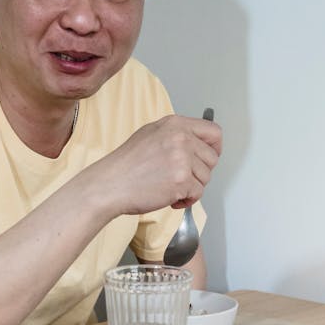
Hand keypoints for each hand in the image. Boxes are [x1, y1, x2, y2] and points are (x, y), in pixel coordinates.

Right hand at [99, 115, 221, 214]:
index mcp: (175, 124)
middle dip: (200, 172)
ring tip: (172, 188)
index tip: (208, 158)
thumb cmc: (125, 165)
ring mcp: (182, 158)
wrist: (109, 185)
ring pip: (206, 177)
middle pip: (212, 158)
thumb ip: (175, 135)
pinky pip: (198, 193)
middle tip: (183, 178)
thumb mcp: (150, 135)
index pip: (214, 132)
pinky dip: (186, 200)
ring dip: (192, 187)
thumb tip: (196, 143)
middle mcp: (181, 138)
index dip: (214, 148)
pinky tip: (170, 198)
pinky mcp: (181, 180)